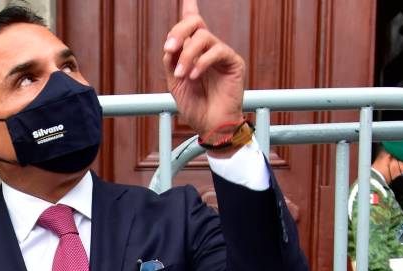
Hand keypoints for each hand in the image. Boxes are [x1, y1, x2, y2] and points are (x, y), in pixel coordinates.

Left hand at [163, 0, 245, 137]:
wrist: (209, 126)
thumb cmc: (194, 106)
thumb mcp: (175, 82)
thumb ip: (171, 61)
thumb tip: (171, 44)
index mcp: (192, 51)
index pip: (191, 24)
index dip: (189, 7)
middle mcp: (207, 48)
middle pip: (195, 23)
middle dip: (179, 32)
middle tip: (169, 49)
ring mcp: (221, 54)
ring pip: (203, 37)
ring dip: (187, 55)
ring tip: (182, 75)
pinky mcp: (233, 62)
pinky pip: (217, 51)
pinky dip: (201, 63)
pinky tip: (195, 77)